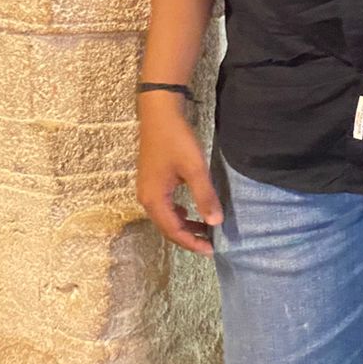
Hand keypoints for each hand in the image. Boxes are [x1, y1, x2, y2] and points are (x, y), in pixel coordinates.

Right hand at [136, 94, 223, 255]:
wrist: (160, 113)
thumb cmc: (177, 140)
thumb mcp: (195, 168)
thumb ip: (204, 196)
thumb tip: (215, 223)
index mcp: (154, 200)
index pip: (174, 231)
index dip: (193, 243)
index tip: (212, 250)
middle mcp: (147, 198)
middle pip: (167, 228)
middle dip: (188, 237)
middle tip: (210, 244)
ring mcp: (147, 189)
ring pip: (166, 217)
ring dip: (184, 226)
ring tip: (204, 230)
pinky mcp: (152, 181)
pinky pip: (164, 206)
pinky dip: (178, 214)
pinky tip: (189, 211)